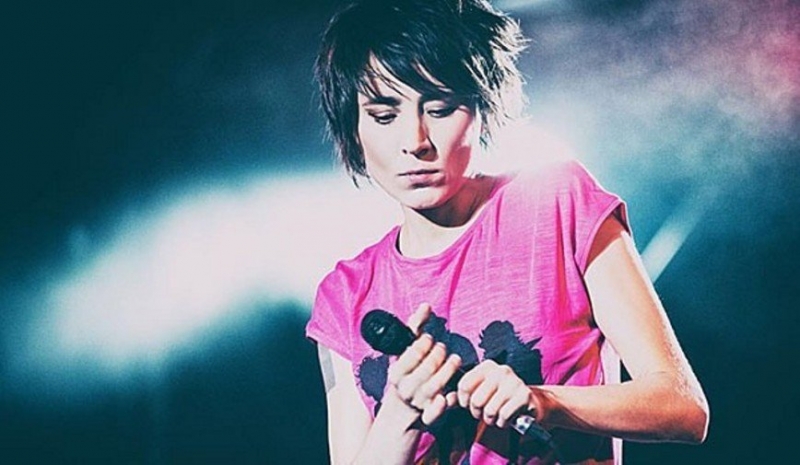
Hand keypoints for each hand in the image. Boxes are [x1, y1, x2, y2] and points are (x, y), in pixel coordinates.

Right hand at [386, 303, 461, 424]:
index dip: (425, 343)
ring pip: (437, 385)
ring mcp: (417, 402)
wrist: (402, 409)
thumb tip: (426, 304)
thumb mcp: (405, 349)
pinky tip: (451, 394)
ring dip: (449, 370)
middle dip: (439, 354)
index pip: (414, 353)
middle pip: (428, 367)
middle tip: (443, 348)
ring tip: (455, 359)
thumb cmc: (406, 371)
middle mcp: (405, 388)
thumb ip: (415, 327)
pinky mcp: (429, 415)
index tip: (430, 339)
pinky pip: (437, 411)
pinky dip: (445, 403)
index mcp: (396, 372)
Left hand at [457, 360, 533, 427]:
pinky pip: (504, 415)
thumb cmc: (497, 396)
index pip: (464, 385)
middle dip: (477, 413)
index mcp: (487, 366)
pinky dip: (502, 422)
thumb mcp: (479, 391)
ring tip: (494, 416)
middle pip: (477, 400)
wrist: (526, 402)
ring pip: (490, 410)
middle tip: (482, 413)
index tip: (467, 405)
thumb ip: (461, 394)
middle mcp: (501, 370)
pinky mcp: (524, 395)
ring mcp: (514, 381)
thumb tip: (446, 399)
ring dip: (490, 419)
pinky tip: (504, 418)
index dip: (462, 400)